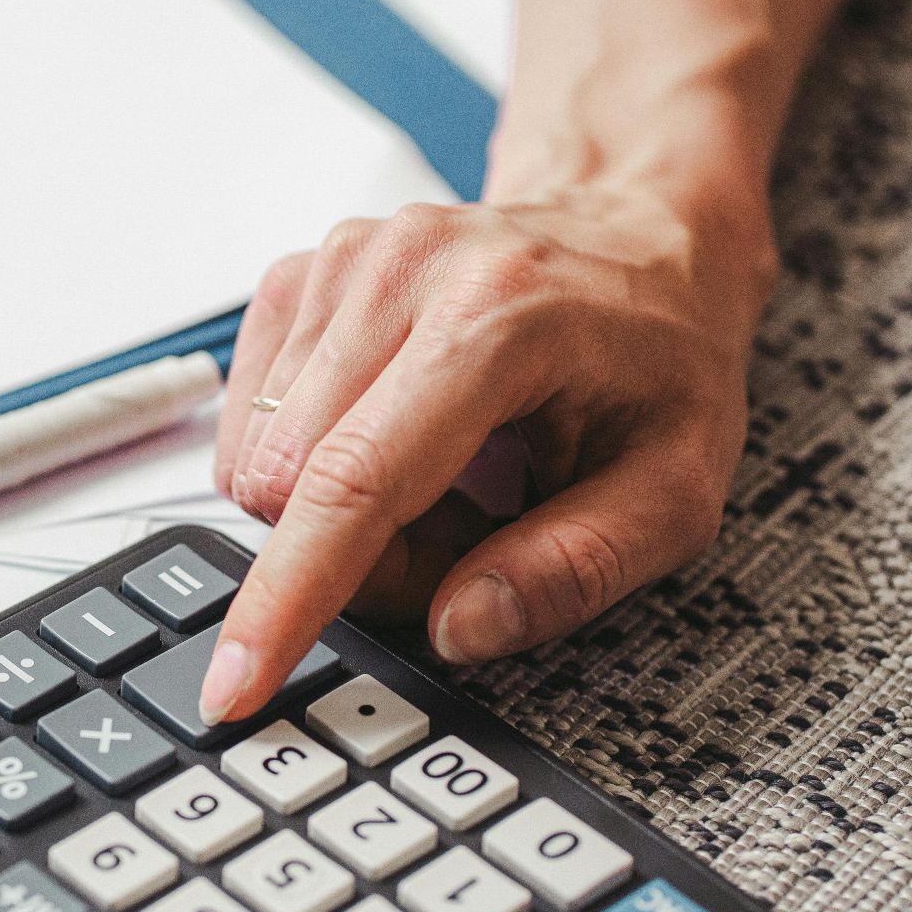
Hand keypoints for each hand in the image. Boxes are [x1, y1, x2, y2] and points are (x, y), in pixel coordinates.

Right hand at [200, 184, 775, 723]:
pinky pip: (251, 424)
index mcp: (500, 318)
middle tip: (465, 537)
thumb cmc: (661, 352)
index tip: (234, 682)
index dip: (288, 598)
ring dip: (339, 509)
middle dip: (360, 555)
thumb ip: (577, 568)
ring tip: (446, 478)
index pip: (355, 480)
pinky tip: (393, 437)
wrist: (639, 228)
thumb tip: (457, 626)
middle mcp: (403, 272)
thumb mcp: (677, 487)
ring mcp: (342, 263)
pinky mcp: (303, 273)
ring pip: (262, 463)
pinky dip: (311, 463)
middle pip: (295, 486)